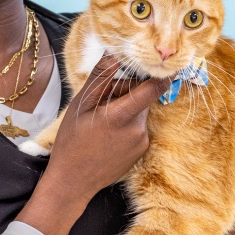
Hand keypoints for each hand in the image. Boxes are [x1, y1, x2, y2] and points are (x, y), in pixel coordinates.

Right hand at [16, 53, 168, 234]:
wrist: (73, 181)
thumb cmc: (72, 141)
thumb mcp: (80, 105)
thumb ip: (100, 78)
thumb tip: (114, 53)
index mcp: (121, 116)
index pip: (153, 89)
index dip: (160, 75)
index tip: (163, 65)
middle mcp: (137, 129)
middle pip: (142, 98)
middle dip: (127, 92)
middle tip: (103, 99)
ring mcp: (141, 142)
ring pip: (140, 112)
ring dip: (126, 109)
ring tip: (101, 121)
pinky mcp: (141, 151)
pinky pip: (138, 128)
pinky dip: (127, 125)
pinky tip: (107, 135)